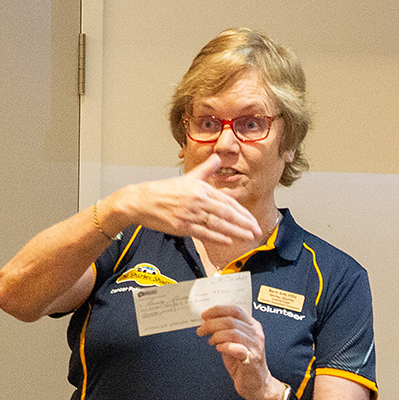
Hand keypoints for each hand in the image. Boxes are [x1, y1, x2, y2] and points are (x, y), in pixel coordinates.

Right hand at [112, 157, 261, 244]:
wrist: (141, 200)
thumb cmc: (164, 191)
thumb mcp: (187, 177)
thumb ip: (206, 170)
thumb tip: (217, 158)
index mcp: (201, 189)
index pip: (227, 202)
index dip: (242, 213)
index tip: (253, 220)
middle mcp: (197, 201)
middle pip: (226, 213)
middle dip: (244, 223)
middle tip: (257, 230)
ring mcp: (190, 214)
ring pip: (218, 224)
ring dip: (235, 232)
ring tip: (248, 237)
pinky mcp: (182, 226)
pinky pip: (203, 233)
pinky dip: (217, 238)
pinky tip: (229, 241)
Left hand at [197, 305, 272, 399]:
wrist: (257, 385)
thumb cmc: (244, 364)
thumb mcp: (235, 343)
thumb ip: (225, 332)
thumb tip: (207, 323)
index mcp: (253, 326)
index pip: (235, 310)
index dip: (218, 310)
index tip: (205, 315)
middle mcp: (256, 334)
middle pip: (231, 320)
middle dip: (211, 324)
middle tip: (202, 330)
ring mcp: (255, 346)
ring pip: (232, 332)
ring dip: (216, 336)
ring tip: (211, 341)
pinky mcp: (252, 359)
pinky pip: (236, 348)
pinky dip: (224, 346)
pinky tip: (219, 349)